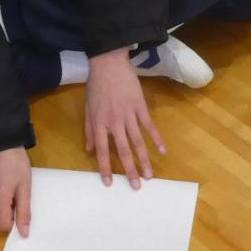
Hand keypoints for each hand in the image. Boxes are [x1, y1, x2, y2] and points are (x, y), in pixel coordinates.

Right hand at [0, 146, 31, 236]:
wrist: (0, 145)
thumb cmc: (17, 165)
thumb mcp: (25, 187)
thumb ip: (24, 212)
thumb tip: (24, 234)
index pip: (3, 225)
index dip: (12, 221)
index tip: (16, 208)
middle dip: (6, 207)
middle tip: (12, 190)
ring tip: (3, 184)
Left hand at [84, 50, 163, 188]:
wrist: (109, 63)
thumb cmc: (96, 85)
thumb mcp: (87, 107)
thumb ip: (88, 129)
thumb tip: (88, 150)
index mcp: (99, 123)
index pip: (101, 150)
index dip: (105, 168)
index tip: (109, 183)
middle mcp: (114, 122)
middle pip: (123, 150)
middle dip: (129, 170)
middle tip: (136, 186)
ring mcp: (129, 115)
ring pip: (138, 141)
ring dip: (144, 159)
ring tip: (150, 175)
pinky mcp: (141, 107)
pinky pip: (149, 126)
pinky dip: (156, 138)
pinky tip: (163, 151)